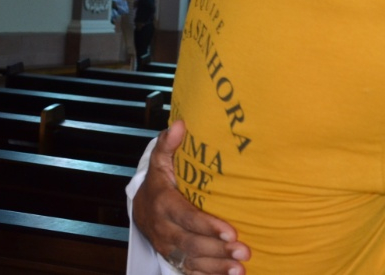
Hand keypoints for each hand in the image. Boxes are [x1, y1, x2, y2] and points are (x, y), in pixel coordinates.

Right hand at [133, 121, 249, 274]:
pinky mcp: (173, 257)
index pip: (187, 217)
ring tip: (240, 270)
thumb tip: (180, 124)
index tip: (231, 232)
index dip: (208, 226)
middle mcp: (164, 229)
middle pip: (191, 243)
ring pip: (191, 260)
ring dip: (216, 267)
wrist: (141, 207)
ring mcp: (168, 246)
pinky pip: (189, 270)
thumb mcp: (160, 161)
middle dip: (217, 250)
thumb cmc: (159, 181)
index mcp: (163, 204)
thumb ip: (168, 144)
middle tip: (243, 252)